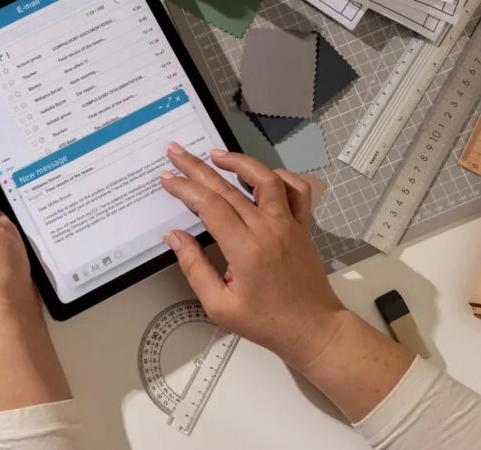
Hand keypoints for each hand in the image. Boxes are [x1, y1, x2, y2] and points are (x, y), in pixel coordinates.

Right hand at [160, 144, 346, 369]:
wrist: (314, 329)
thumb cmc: (267, 323)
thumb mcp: (220, 306)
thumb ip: (195, 267)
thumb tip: (175, 236)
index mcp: (246, 249)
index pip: (209, 205)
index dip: (185, 188)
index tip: (167, 177)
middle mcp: (269, 228)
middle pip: (228, 188)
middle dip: (197, 168)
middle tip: (176, 152)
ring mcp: (289, 224)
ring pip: (265, 179)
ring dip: (238, 162)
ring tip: (215, 154)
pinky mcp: (302, 226)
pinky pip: (297, 190)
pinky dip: (280, 176)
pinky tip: (262, 174)